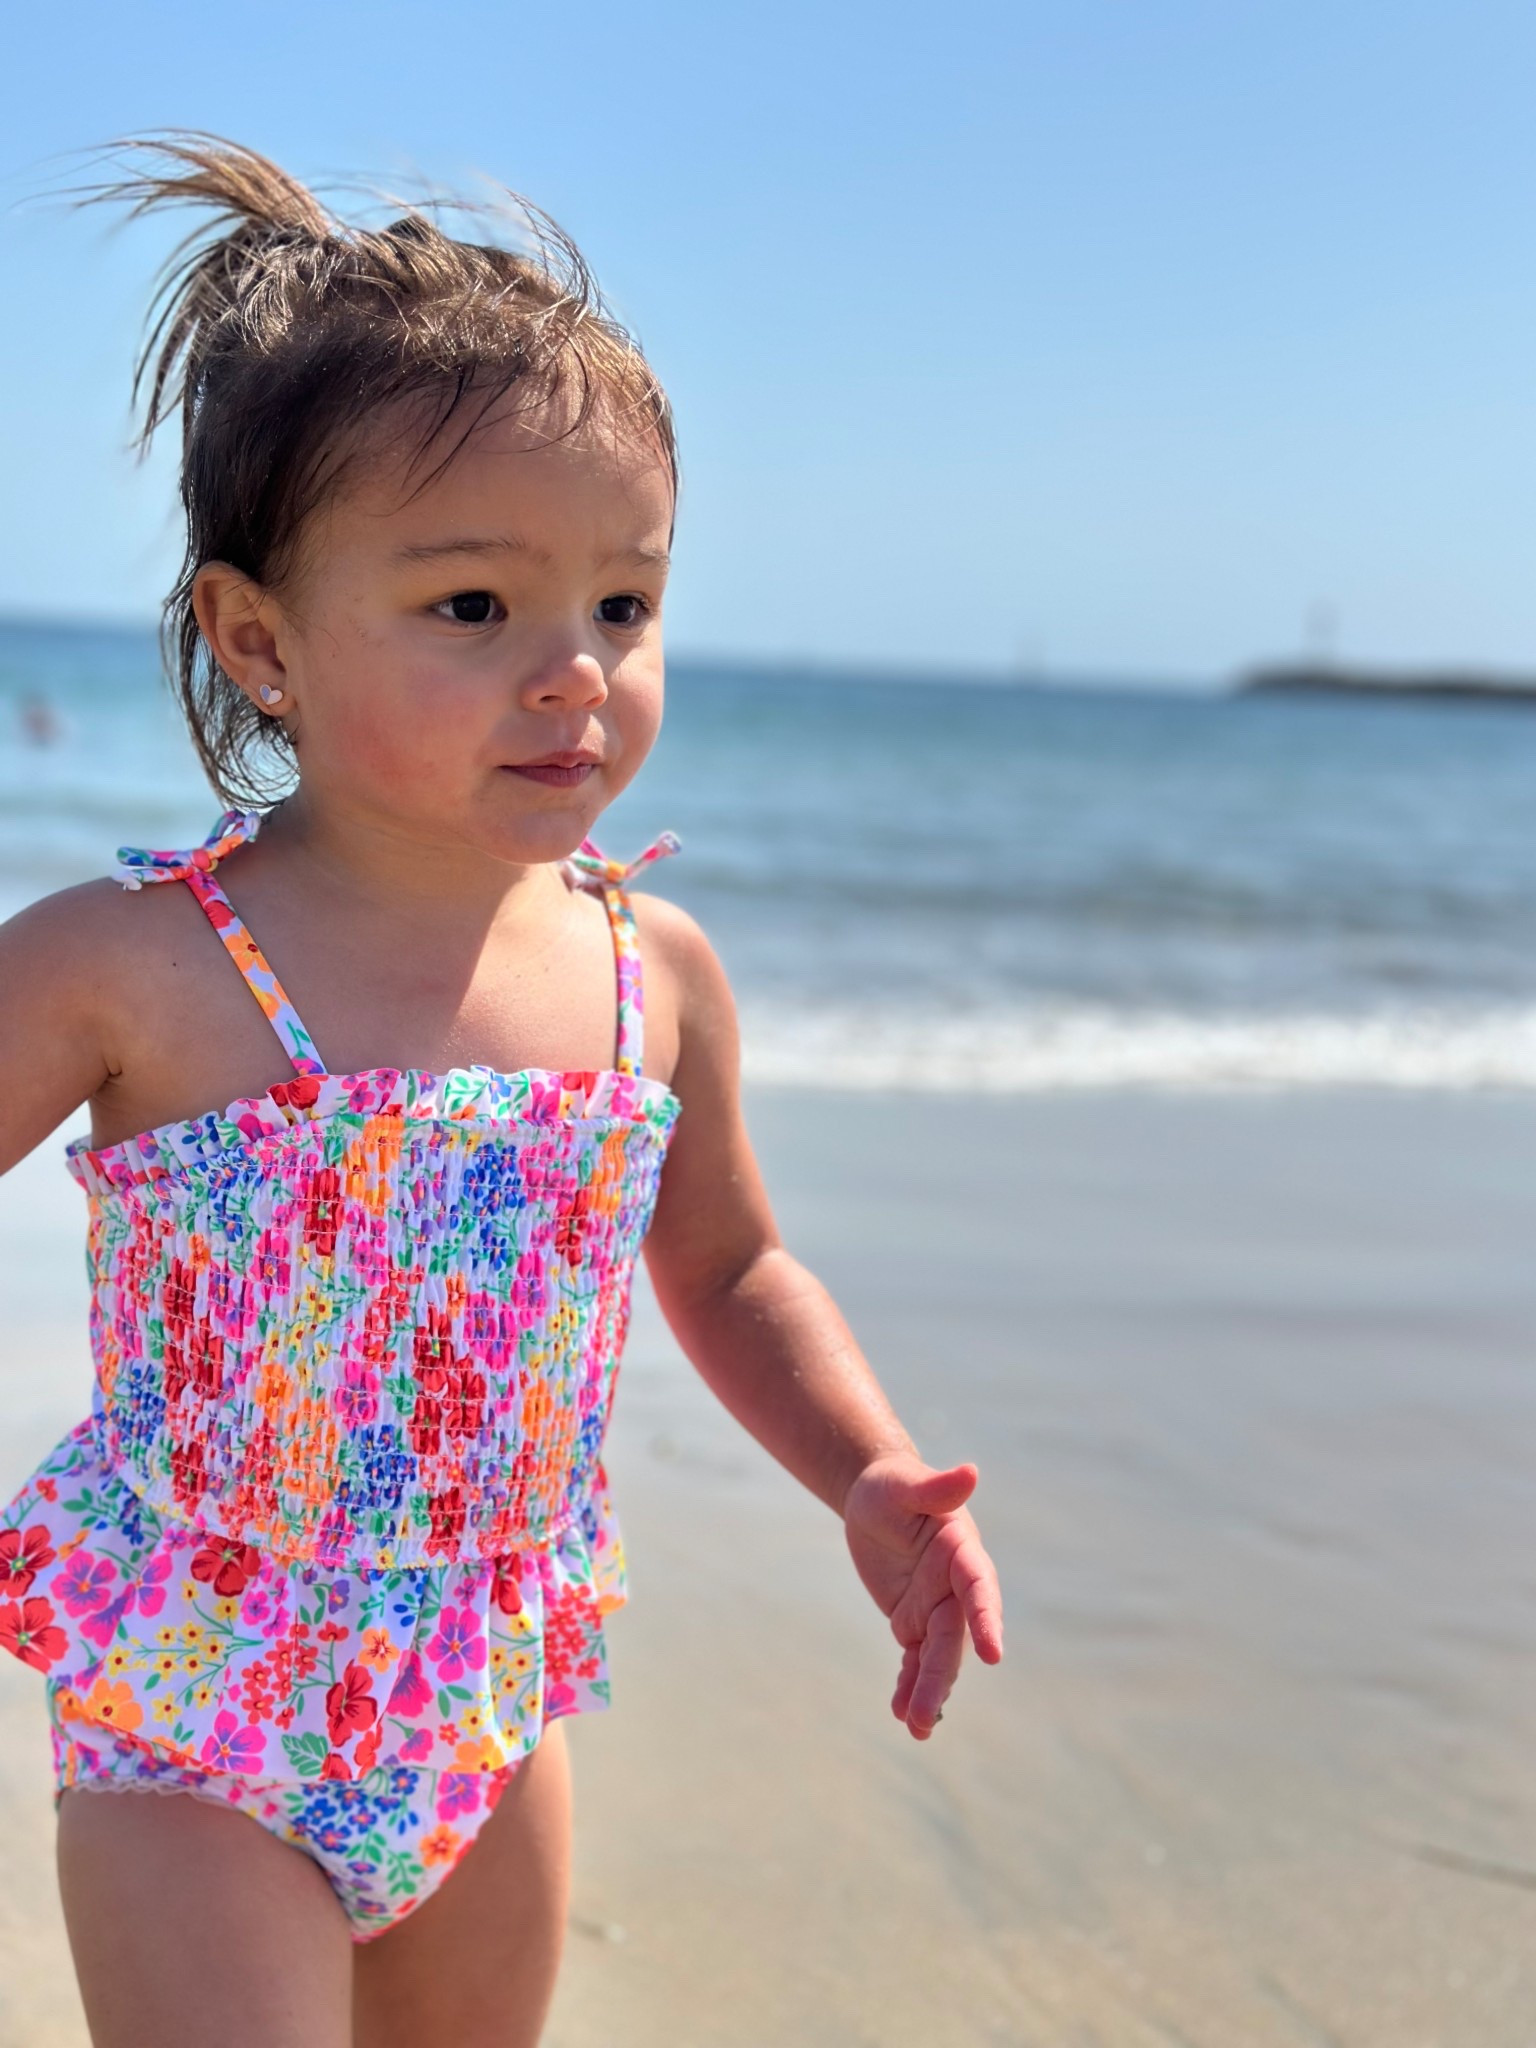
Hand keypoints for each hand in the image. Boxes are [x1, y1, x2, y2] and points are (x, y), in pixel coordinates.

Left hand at [841, 1454, 1003, 1739]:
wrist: (875, 1498)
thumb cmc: (892, 1485)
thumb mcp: (903, 1485)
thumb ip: (935, 1487)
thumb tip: (970, 1471)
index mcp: (961, 1551)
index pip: (978, 1586)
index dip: (986, 1618)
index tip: (992, 1654)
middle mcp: (955, 1586)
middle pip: (954, 1637)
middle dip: (942, 1677)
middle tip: (925, 1716)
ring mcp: (935, 1607)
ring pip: (937, 1656)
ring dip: (929, 1691)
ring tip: (917, 1729)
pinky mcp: (913, 1621)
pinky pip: (915, 1659)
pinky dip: (910, 1685)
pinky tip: (903, 1715)